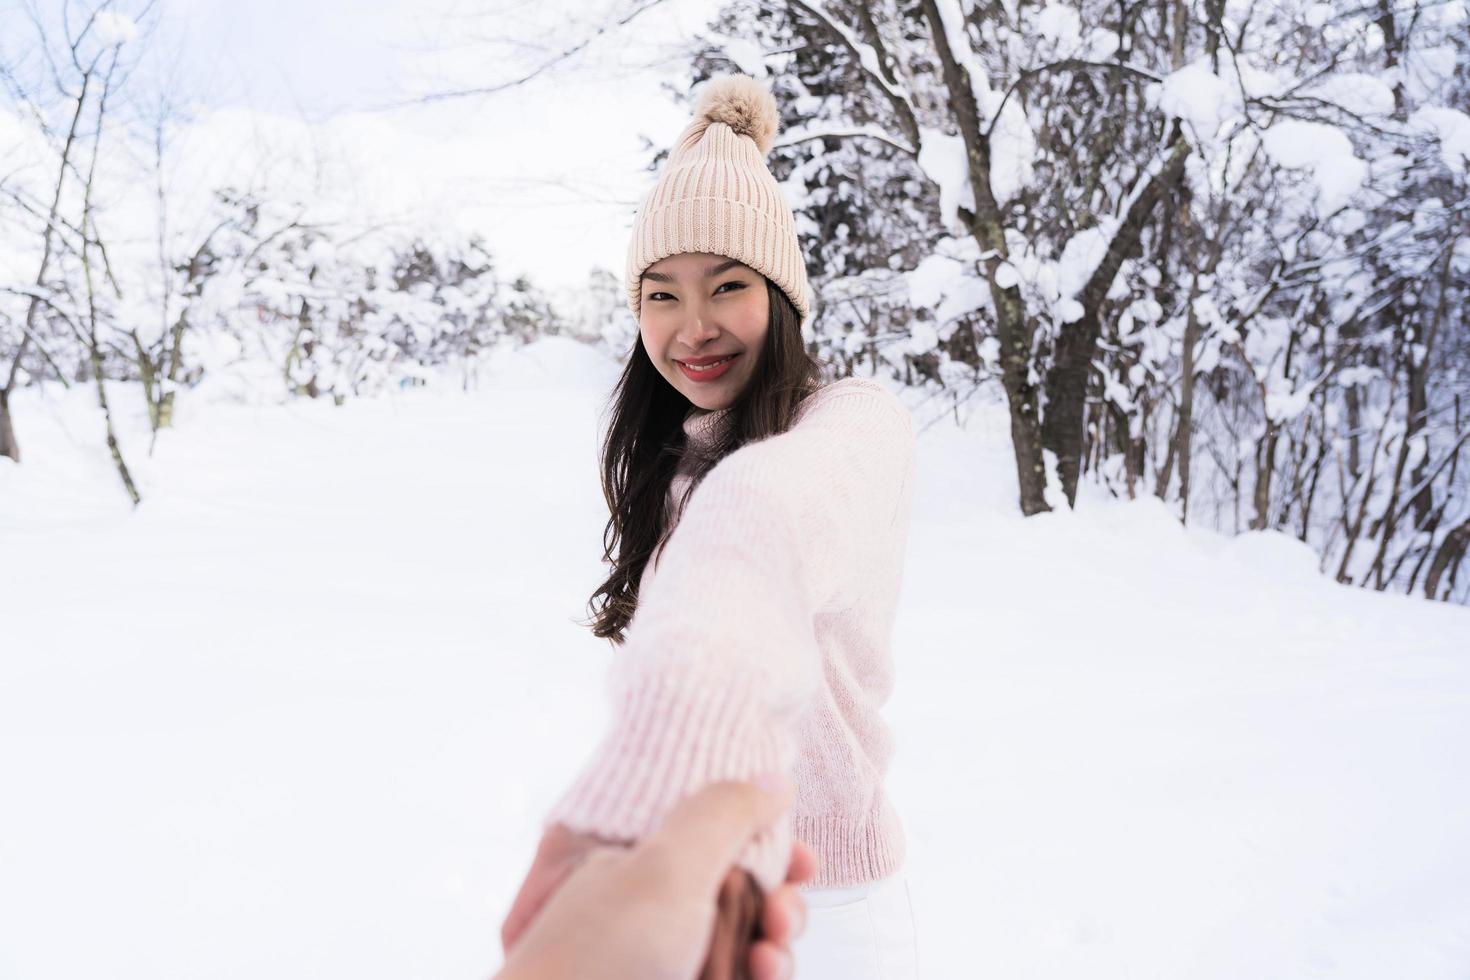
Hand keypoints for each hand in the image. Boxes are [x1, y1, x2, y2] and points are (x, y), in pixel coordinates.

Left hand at [495, 778, 814, 979]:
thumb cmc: (601, 953)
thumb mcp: (666, 865)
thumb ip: (725, 814)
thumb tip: (774, 781)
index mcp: (634, 856)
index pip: (714, 830)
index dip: (765, 839)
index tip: (801, 855)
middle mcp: (651, 904)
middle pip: (741, 887)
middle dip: (780, 898)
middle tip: (783, 913)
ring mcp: (667, 954)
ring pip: (748, 939)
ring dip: (777, 943)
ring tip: (770, 956)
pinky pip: (740, 973)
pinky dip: (762, 973)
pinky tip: (763, 972)